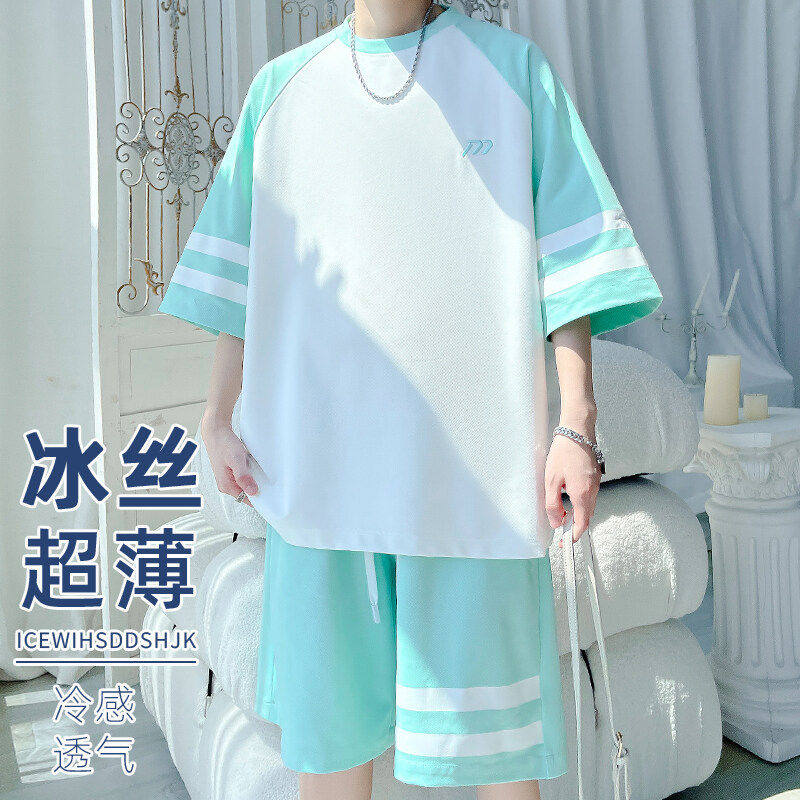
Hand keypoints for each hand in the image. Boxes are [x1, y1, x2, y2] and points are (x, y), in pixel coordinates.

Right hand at [201, 413, 258, 505]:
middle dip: (257, 487)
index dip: (258, 497)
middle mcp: (226, 485)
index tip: (269, 494)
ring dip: (254, 479)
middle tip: (265, 478)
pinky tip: (252, 466)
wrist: (216, 432)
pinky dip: (250, 473)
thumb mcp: (236, 459)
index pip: (246, 500)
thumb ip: (243, 476)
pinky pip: (244, 477)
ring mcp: (228, 479)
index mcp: (226, 485)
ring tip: (257, 469)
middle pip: (247, 493)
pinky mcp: (231, 472)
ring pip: (246, 485)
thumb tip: (252, 491)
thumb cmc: (223, 444)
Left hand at [544, 418, 600, 541]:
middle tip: (560, 531)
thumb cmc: (563, 453)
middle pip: (586, 516)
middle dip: (574, 526)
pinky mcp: (594, 477)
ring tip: (562, 516)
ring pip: (588, 506)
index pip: (581, 523)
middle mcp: (593, 491)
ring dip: (577, 514)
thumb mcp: (551, 480)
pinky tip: (569, 499)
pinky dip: (580, 503)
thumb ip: (553, 504)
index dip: (574, 535)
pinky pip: (589, 496)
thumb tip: (556, 522)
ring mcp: (596, 484)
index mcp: (583, 494)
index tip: (565, 543)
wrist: (577, 430)